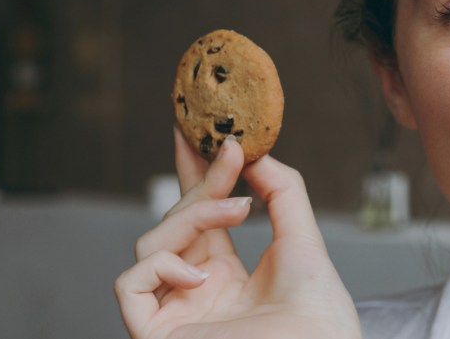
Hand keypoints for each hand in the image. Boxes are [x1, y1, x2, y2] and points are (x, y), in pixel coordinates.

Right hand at [114, 128, 360, 338]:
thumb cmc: (319, 314)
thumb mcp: (303, 239)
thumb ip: (282, 191)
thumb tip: (255, 154)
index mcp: (225, 277)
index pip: (197, 217)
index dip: (193, 174)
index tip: (195, 131)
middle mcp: (194, 293)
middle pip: (173, 223)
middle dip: (201, 183)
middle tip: (229, 152)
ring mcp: (174, 314)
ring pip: (149, 244)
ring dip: (193, 217)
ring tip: (239, 211)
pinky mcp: (156, 334)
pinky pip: (130, 284)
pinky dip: (162, 266)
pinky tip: (202, 272)